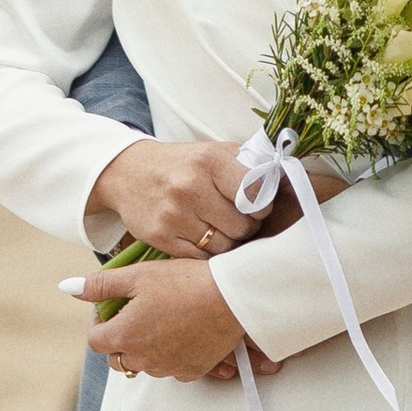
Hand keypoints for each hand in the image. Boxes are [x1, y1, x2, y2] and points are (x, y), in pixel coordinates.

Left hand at [74, 258, 247, 383]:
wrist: (233, 297)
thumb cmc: (184, 282)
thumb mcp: (137, 275)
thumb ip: (99, 285)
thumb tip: (67, 288)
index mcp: (124, 337)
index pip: (95, 340)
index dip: (100, 321)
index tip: (114, 306)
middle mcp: (143, 360)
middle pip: (118, 357)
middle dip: (120, 337)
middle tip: (137, 312)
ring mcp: (168, 369)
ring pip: (144, 363)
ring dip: (145, 347)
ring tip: (163, 318)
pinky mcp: (192, 371)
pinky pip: (171, 368)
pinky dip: (171, 354)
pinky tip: (183, 331)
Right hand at [89, 137, 263, 260]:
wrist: (128, 172)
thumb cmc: (181, 164)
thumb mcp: (213, 152)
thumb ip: (247, 166)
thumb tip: (283, 184)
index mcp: (209, 161)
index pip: (256, 194)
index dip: (262, 205)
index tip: (257, 206)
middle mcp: (190, 186)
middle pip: (242, 227)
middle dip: (246, 227)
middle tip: (239, 221)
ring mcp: (173, 214)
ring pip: (223, 246)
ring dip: (228, 242)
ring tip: (221, 229)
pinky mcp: (160, 237)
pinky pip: (200, 258)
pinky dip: (207, 252)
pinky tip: (204, 238)